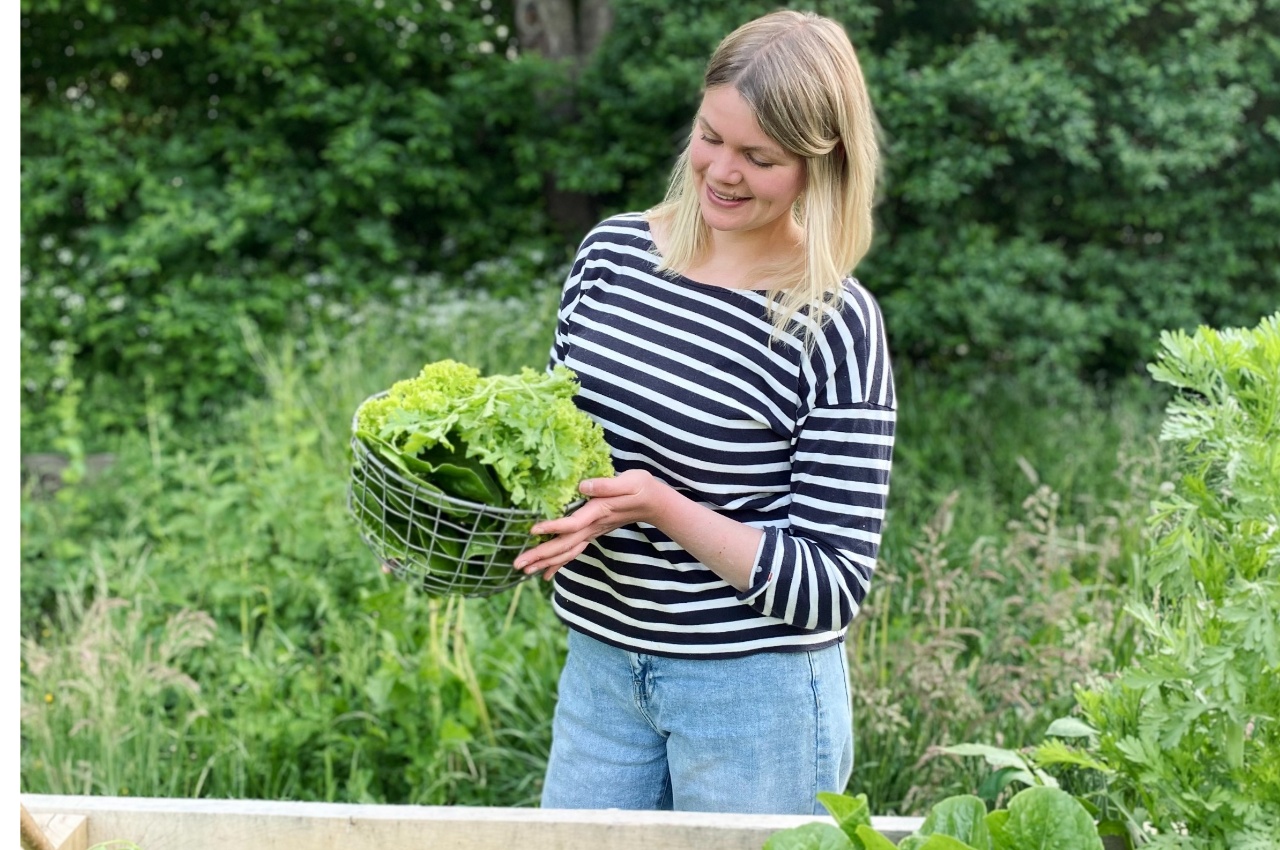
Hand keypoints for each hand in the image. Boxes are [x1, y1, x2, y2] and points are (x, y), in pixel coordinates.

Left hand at [513, 469, 667, 581]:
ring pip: (567, 551)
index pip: (573, 523)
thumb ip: (607, 485)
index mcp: (598, 512)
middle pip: (564, 545)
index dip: (553, 527)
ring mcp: (593, 532)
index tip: (533, 530)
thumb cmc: (641, 488)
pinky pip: (573, 551)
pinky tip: (545, 572)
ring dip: (545, 562)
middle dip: (541, 555)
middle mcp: (593, 526)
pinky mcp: (592, 533)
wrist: (654, 503)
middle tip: (518, 565)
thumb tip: (583, 486)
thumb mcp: (629, 481)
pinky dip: (558, 563)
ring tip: (524, 570)